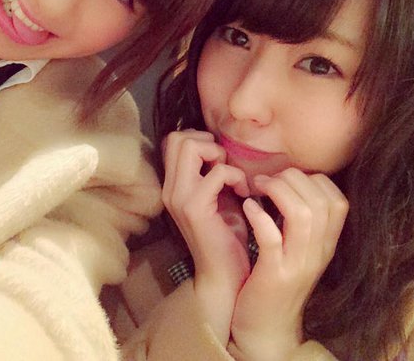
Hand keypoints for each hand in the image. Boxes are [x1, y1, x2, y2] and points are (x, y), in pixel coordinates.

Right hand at [162, 130, 250, 344]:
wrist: (223, 275)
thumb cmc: (226, 236)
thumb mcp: (217, 197)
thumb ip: (212, 173)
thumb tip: (221, 147)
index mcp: (173, 185)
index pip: (173, 140)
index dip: (200, 141)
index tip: (220, 163)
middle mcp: (169, 189)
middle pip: (178, 138)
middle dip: (208, 144)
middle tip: (225, 167)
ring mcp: (178, 197)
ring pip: (190, 147)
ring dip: (220, 157)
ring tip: (234, 179)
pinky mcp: (194, 208)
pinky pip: (217, 172)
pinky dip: (236, 176)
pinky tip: (243, 194)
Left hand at [230, 169, 348, 360]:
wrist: (265, 327)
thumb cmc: (274, 280)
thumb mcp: (297, 250)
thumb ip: (300, 222)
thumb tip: (288, 183)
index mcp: (325, 245)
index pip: (338, 201)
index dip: (313, 180)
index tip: (286, 179)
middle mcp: (318, 254)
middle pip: (320, 201)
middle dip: (292, 179)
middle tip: (266, 179)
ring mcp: (297, 265)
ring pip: (303, 214)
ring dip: (277, 191)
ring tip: (256, 187)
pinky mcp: (274, 275)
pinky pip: (272, 238)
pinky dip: (260, 216)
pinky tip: (248, 207)